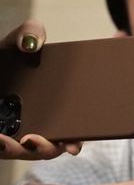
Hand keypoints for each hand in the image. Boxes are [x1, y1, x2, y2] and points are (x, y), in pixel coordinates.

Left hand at [1, 19, 82, 158]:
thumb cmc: (3, 59)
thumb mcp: (13, 42)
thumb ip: (29, 32)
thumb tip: (33, 44)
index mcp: (50, 107)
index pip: (69, 130)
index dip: (75, 141)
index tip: (74, 146)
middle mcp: (32, 123)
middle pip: (47, 147)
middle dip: (44, 149)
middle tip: (33, 139)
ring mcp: (12, 132)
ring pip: (21, 152)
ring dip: (16, 151)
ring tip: (4, 139)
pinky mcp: (0, 137)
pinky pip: (2, 148)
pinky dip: (1, 146)